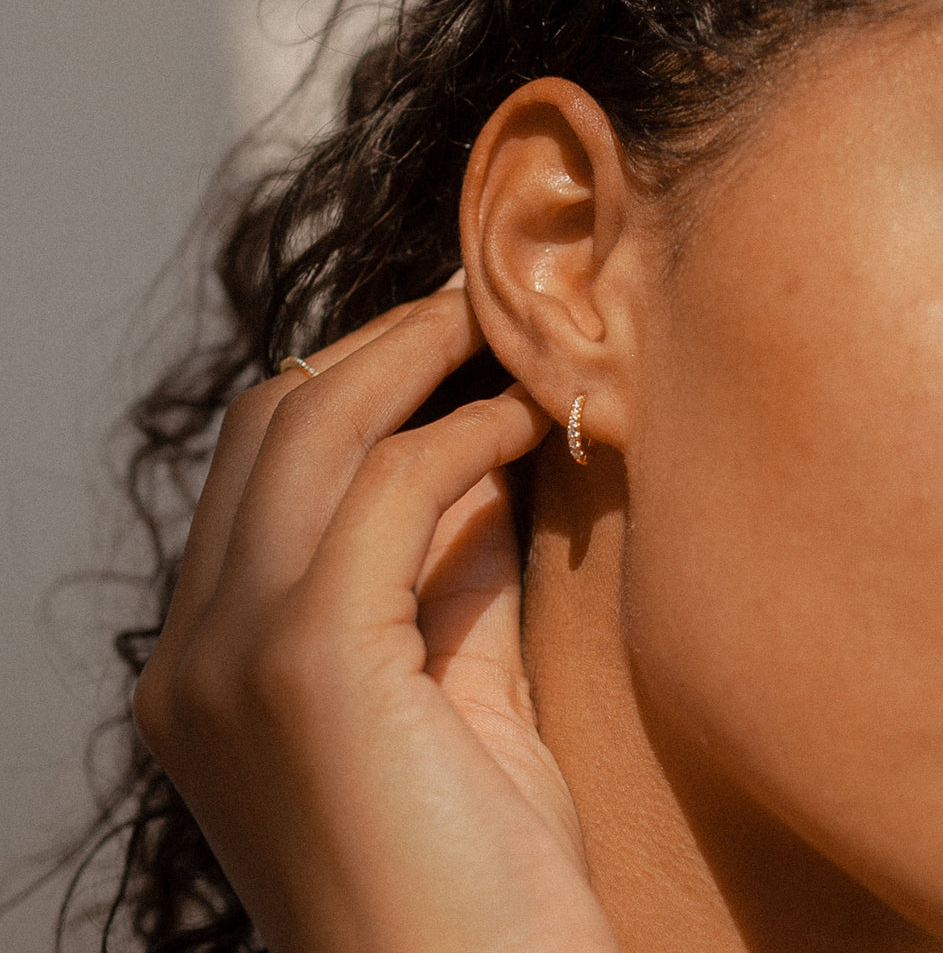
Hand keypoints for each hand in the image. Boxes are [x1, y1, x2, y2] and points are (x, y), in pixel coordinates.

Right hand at [132, 281, 621, 952]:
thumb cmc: (475, 866)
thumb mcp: (452, 684)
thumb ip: (445, 568)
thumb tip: (473, 446)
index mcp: (208, 661)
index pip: (262, 468)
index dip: (354, 383)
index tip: (441, 341)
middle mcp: (192, 649)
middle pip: (272, 425)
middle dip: (378, 346)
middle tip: (471, 303)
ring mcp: (232, 655)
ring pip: (314, 430)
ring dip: (414, 360)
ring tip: (498, 327)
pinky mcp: (305, 665)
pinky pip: (388, 491)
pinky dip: (459, 435)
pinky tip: (523, 421)